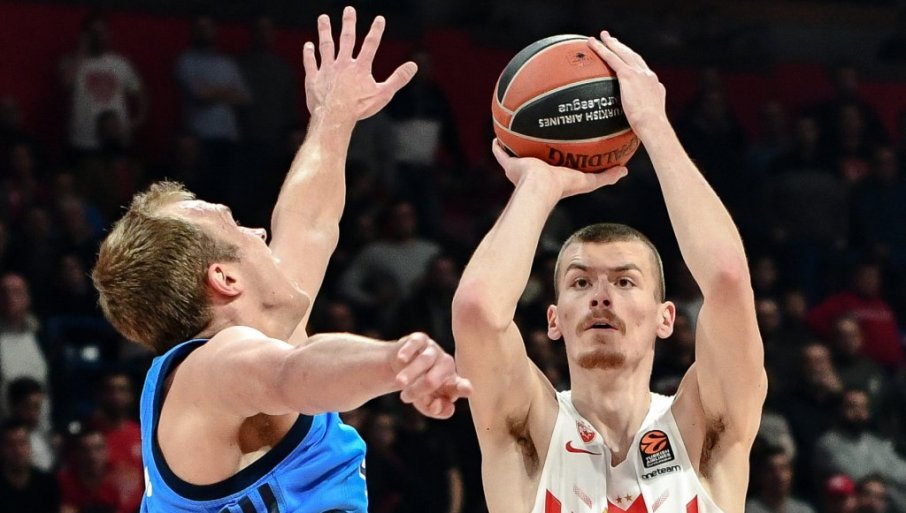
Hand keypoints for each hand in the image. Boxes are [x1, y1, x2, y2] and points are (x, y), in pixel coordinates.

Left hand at [303, 6, 416, 121]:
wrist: (334, 117)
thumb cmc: (359, 108)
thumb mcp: (383, 94)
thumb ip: (398, 79)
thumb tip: (413, 66)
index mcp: (360, 67)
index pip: (370, 45)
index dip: (376, 31)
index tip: (379, 19)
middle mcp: (343, 64)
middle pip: (346, 39)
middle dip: (348, 23)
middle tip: (349, 10)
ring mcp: (327, 69)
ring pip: (326, 46)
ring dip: (325, 31)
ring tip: (323, 18)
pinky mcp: (314, 78)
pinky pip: (310, 63)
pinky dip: (308, 54)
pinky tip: (308, 45)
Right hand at [392, 332, 472, 418]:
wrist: (399, 365)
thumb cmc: (418, 387)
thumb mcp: (426, 402)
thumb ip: (434, 409)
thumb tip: (437, 407)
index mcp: (452, 382)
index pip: (460, 385)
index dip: (463, 388)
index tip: (467, 390)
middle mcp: (446, 364)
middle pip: (435, 378)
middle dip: (419, 389)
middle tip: (405, 398)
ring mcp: (433, 350)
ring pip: (425, 361)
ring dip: (411, 373)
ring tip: (400, 384)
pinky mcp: (420, 339)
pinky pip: (415, 343)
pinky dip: (408, 351)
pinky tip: (401, 359)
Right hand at [491, 139, 626, 198]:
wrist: (539, 189)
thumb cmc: (562, 187)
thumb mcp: (588, 181)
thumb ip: (606, 176)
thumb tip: (625, 170)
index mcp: (551, 174)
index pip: (556, 161)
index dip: (558, 153)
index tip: (562, 141)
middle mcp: (534, 171)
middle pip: (535, 154)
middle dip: (536, 145)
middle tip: (541, 130)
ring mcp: (520, 167)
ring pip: (517, 151)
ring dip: (516, 141)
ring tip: (518, 125)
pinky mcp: (509, 164)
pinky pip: (501, 152)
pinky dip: (498, 145)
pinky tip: (497, 133)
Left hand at [586, 32, 667, 135]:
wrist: (653, 124)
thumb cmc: (650, 129)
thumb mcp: (649, 119)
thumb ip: (643, 114)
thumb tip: (637, 121)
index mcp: (653, 84)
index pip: (642, 68)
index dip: (633, 60)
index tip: (625, 55)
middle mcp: (647, 75)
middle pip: (632, 56)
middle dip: (622, 47)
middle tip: (611, 39)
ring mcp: (639, 73)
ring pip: (622, 53)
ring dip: (611, 43)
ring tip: (601, 37)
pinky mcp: (629, 75)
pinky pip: (612, 58)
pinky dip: (602, 50)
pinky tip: (592, 45)